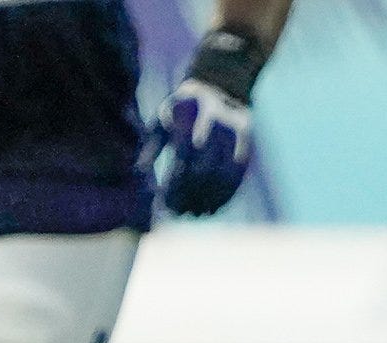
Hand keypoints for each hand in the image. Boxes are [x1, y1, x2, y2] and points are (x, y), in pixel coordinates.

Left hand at [146, 28, 265, 216]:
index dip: (174, 185)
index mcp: (190, 119)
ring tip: (195, 214)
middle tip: (178, 213)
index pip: (182, 161)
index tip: (164, 203)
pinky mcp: (247, 146)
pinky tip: (213, 208)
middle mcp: (214, 128)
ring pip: (222, 178)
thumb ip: (151, 147)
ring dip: (208, 200)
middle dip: (190, 196)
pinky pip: (237, 178)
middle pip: (203, 172)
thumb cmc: (183, 107)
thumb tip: (139, 174)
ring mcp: (234, 138)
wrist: (223, 85)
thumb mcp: (163, 120)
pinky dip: (225, 196)